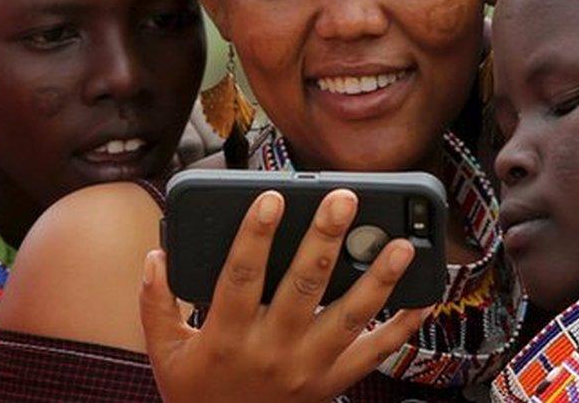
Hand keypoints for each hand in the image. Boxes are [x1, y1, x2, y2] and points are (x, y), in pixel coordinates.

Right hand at [139, 190, 430, 402]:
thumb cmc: (197, 394)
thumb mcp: (164, 353)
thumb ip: (156, 303)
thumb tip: (156, 255)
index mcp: (226, 338)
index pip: (241, 277)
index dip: (255, 235)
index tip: (271, 196)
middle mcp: (271, 352)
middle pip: (304, 287)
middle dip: (326, 239)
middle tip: (345, 199)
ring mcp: (308, 369)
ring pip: (349, 317)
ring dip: (377, 279)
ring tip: (399, 244)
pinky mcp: (333, 383)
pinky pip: (374, 354)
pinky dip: (402, 326)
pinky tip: (422, 296)